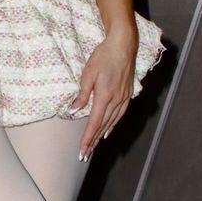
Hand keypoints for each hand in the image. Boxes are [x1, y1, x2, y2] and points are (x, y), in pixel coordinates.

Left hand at [69, 28, 135, 159]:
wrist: (123, 46)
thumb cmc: (103, 57)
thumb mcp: (88, 73)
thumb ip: (81, 94)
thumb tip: (74, 110)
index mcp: (104, 96)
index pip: (94, 123)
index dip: (88, 138)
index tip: (82, 150)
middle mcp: (116, 100)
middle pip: (103, 126)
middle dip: (94, 141)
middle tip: (86, 154)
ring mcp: (124, 98)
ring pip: (112, 122)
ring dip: (103, 135)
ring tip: (95, 146)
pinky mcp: (128, 94)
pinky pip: (120, 114)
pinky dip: (113, 124)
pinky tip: (109, 129)